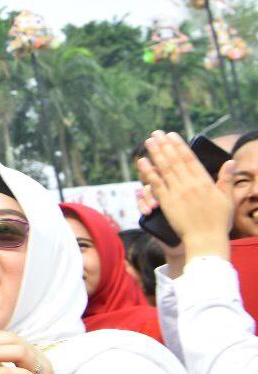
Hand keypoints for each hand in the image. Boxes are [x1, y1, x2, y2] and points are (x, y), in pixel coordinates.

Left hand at [137, 130, 233, 269]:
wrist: (206, 240)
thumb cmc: (218, 221)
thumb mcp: (227, 199)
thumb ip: (226, 179)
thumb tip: (231, 161)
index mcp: (205, 182)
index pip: (190, 159)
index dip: (179, 145)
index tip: (172, 134)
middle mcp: (190, 185)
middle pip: (174, 160)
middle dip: (165, 145)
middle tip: (156, 133)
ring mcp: (177, 193)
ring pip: (164, 169)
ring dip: (155, 153)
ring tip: (148, 141)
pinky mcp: (167, 203)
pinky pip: (156, 184)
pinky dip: (148, 172)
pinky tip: (142, 162)